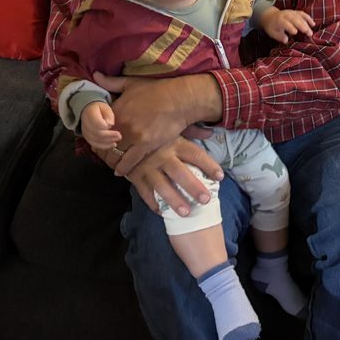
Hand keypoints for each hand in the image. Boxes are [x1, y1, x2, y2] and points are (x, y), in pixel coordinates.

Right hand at [80, 101, 120, 150]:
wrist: (88, 111)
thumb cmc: (99, 109)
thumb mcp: (106, 107)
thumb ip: (108, 115)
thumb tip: (110, 124)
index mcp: (90, 114)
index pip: (96, 123)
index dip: (105, 126)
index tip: (113, 126)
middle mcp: (86, 124)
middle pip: (97, 133)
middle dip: (109, 136)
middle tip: (119, 136)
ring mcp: (85, 132)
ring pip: (95, 140)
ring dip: (107, 142)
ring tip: (116, 141)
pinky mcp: (87, 138)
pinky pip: (94, 144)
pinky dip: (104, 146)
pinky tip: (112, 144)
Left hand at [91, 71, 223, 176]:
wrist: (179, 99)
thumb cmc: (156, 89)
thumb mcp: (131, 83)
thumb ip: (111, 82)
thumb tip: (95, 75)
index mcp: (115, 110)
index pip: (97, 130)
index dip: (95, 138)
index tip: (97, 143)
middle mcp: (121, 124)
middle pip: (104, 145)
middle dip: (103, 153)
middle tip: (104, 158)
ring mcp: (134, 136)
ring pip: (116, 156)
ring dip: (113, 163)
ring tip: (113, 166)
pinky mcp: (146, 144)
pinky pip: (131, 161)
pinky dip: (125, 168)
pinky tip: (122, 172)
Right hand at [95, 139, 222, 215]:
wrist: (119, 129)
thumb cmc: (152, 128)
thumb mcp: (171, 126)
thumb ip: (191, 130)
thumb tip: (210, 133)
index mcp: (174, 142)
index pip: (195, 154)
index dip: (208, 165)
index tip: (220, 177)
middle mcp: (162, 155)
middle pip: (180, 173)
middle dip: (193, 187)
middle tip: (205, 200)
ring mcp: (147, 167)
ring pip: (162, 186)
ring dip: (174, 200)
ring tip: (186, 213)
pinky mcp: (135, 175)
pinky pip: (144, 191)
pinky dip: (152, 202)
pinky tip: (161, 212)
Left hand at [260, 8, 313, 43]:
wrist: (270, 16)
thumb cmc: (272, 26)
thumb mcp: (272, 33)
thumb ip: (279, 37)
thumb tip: (286, 40)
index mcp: (279, 20)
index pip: (286, 23)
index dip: (290, 27)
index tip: (295, 32)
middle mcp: (286, 15)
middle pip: (296, 20)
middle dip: (302, 26)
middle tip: (309, 33)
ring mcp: (292, 12)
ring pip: (300, 17)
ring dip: (307, 24)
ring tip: (311, 32)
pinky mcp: (295, 12)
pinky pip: (303, 14)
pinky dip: (308, 18)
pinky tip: (313, 24)